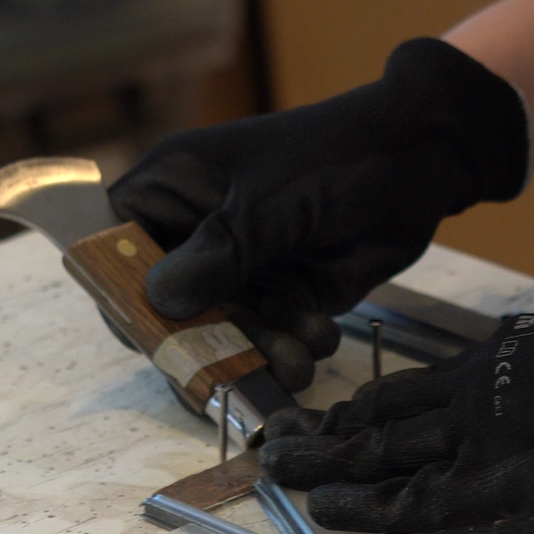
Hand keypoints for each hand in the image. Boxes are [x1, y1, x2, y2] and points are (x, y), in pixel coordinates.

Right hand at [108, 39, 528, 390]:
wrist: (417, 164)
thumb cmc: (332, 158)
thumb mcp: (267, 206)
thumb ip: (216, 255)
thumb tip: (159, 301)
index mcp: (171, 190)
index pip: (117, 251)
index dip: (129, 300)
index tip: (160, 338)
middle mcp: (198, 232)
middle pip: (173, 310)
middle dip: (208, 345)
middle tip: (235, 374)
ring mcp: (243, 267)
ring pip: (227, 334)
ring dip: (259, 353)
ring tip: (298, 355)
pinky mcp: (286, 293)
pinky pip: (273, 338)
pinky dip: (294, 347)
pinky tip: (320, 334)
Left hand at [258, 270, 533, 528]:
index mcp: (502, 362)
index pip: (413, 389)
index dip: (364, 410)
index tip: (325, 421)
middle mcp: (479, 392)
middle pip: (381, 416)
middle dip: (324, 433)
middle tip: (274, 447)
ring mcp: (486, 433)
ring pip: (383, 452)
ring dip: (326, 464)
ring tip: (276, 474)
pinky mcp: (506, 477)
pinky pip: (422, 498)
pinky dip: (370, 506)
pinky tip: (326, 512)